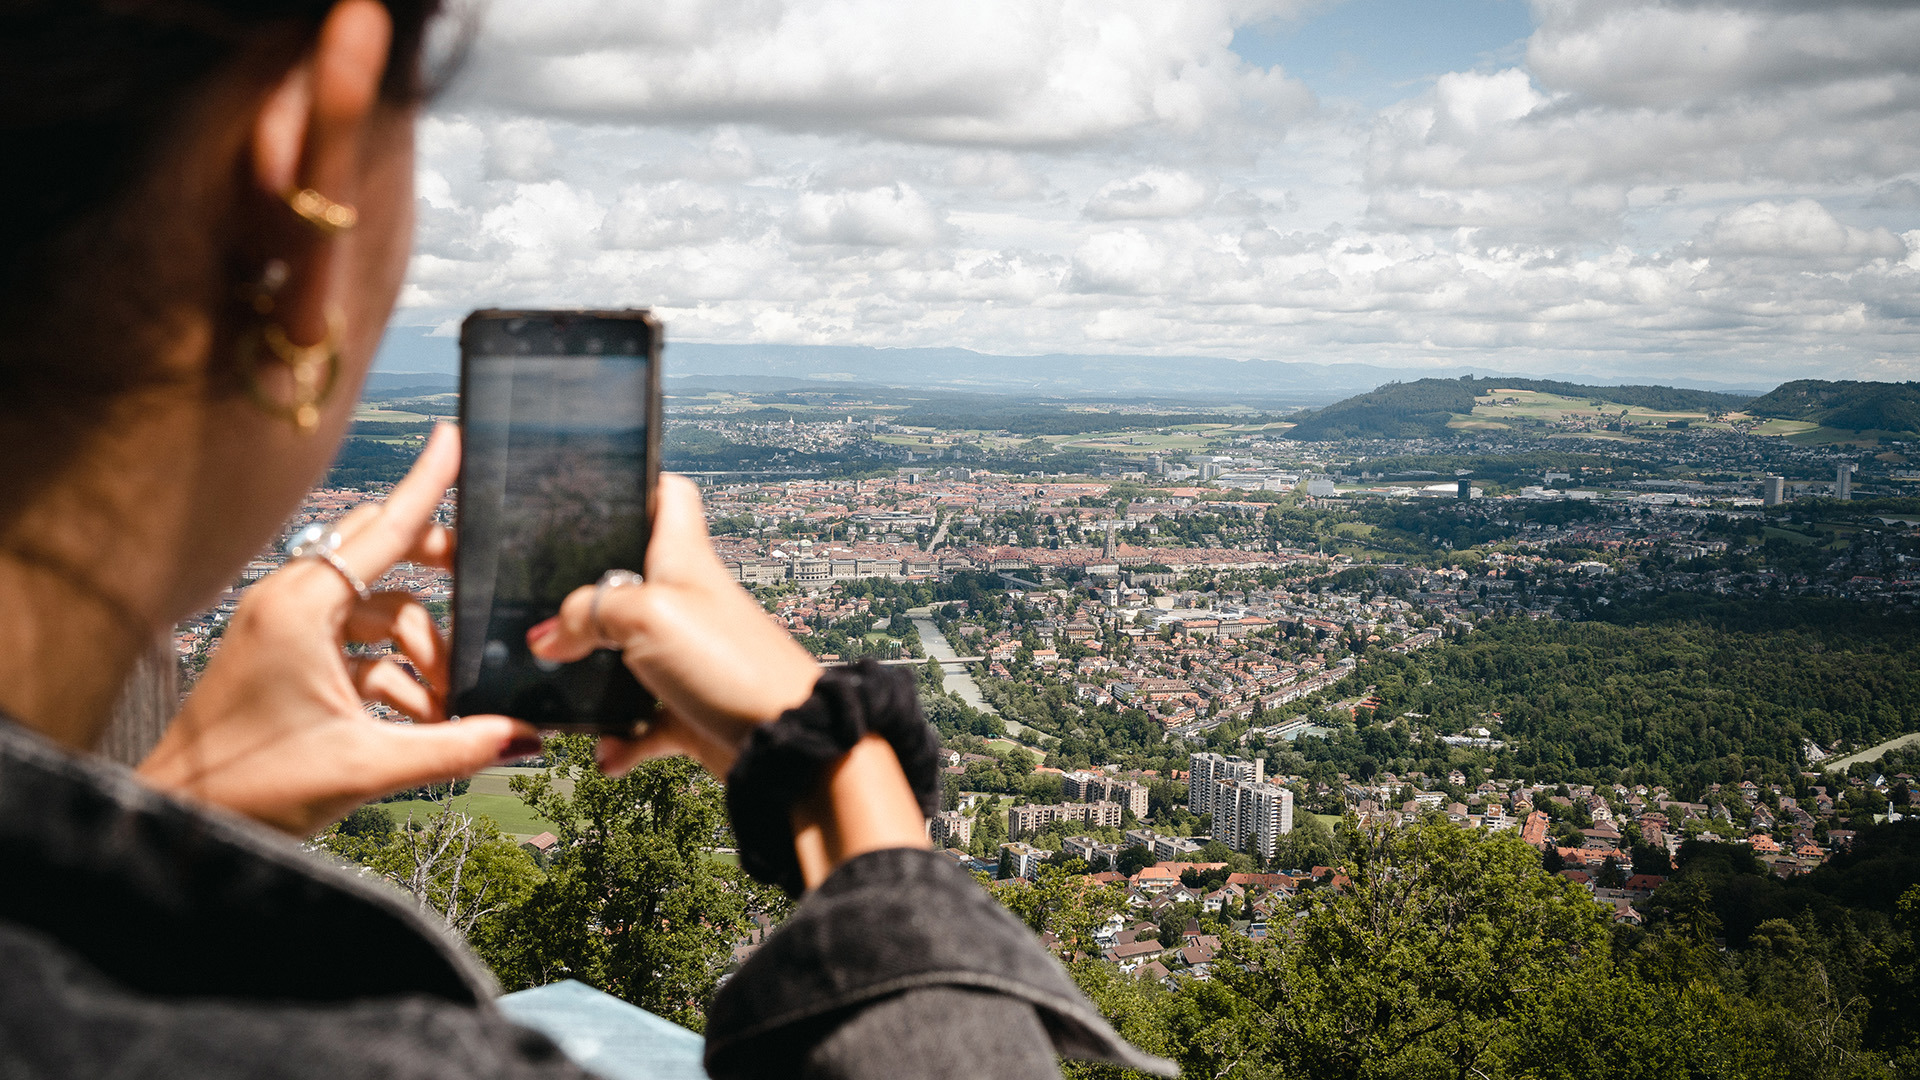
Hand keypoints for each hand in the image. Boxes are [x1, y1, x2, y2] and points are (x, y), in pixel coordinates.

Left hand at [138, 425, 538, 834]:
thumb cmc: (250, 787)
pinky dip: (396, 675)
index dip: (429, 481)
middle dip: (441, 577)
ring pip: (379, 610)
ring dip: (422, 652)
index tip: (456, 436)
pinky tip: (423, 718)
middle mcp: (290, 602)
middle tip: (488, 590)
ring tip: (450, 705)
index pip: (387, 527)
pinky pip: (359, 646)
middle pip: (385, 555)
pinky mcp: (286, 659)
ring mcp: (285, 628)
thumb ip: (455, 747)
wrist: (179, 820)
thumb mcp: (365, 767)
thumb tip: (526, 737)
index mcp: (301, 606)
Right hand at [527, 473, 819, 777]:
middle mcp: (686, 602)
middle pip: (628, 582)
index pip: (669, 496)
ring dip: (590, 678)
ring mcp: (688, 656)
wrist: (789, 743)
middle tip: (543, 615)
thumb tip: (549, 637)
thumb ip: (588, 613)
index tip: (592, 491)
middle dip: (583, 599)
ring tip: (559, 691)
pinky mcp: (689, 707)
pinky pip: (640, 721)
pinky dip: (621, 737)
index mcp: (683, 560)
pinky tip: (608, 750)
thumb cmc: (734, 664)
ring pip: (625, 656)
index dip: (637, 485)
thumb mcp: (647, 616)